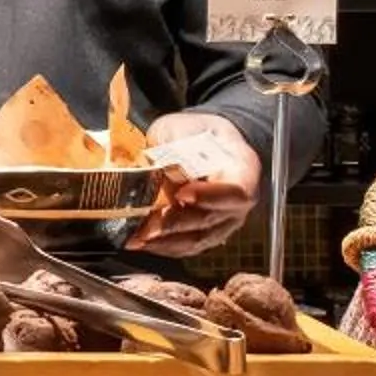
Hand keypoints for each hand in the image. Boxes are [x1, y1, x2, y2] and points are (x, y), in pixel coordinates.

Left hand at [130, 111, 260, 256]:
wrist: (200, 145)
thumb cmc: (193, 134)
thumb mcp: (182, 129)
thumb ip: (174, 146)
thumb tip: (160, 168)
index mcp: (242, 168)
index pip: (236, 190)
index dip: (209, 196)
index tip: (182, 194)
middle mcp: (238, 202)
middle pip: (209, 219)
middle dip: (173, 223)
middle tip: (144, 223)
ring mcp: (224, 223)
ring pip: (196, 239)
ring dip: (163, 241)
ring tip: (134, 236)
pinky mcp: (206, 235)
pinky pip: (185, 247)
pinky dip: (161, 246)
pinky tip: (138, 241)